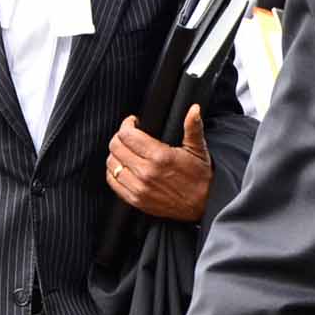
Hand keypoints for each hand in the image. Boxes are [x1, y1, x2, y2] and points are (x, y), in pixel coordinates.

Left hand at [107, 105, 212, 221]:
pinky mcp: (135, 199)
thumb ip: (193, 127)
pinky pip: (112, 181)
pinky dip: (113, 171)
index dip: (127, 124)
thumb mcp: (198, 149)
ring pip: (112, 163)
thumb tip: (194, 109)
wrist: (203, 205)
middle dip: (120, 136)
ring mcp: (139, 187)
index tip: (133, 123)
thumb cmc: (200, 177)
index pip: (127, 135)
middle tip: (128, 135)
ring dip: (115, 153)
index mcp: (160, 157)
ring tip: (125, 150)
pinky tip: (123, 166)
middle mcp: (146, 172)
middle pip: (116, 147)